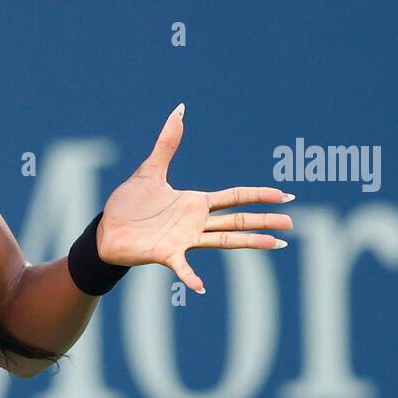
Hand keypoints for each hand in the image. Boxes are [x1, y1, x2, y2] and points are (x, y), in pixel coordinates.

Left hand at [95, 103, 293, 293]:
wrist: (105, 230)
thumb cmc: (128, 204)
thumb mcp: (150, 170)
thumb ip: (167, 143)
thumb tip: (179, 110)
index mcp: (195, 203)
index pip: (234, 197)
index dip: (258, 195)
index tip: (285, 196)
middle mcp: (195, 222)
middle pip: (238, 220)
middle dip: (265, 220)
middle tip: (291, 222)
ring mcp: (183, 240)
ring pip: (224, 240)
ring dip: (250, 243)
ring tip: (275, 245)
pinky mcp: (165, 253)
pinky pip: (182, 266)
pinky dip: (191, 276)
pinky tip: (202, 287)